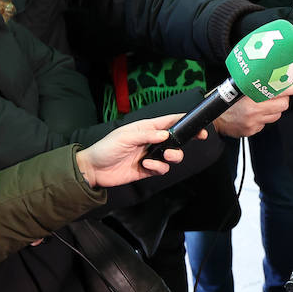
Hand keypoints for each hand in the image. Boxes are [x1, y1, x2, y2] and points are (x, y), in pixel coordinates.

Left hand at [77, 116, 194, 186]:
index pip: (169, 122)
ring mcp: (150, 156)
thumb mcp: (125, 137)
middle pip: (176, 139)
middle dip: (188, 139)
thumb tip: (165, 134)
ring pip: (172, 155)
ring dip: (173, 155)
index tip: (197, 123)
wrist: (94, 170)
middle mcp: (151, 141)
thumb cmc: (106, 148)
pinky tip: (147, 165)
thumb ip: (146, 135)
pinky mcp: (148, 170)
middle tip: (198, 138)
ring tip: (165, 156)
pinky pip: (162, 169)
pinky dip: (158, 168)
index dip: (184, 121)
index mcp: (146, 128)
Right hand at [212, 83, 292, 137]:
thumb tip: (277, 76)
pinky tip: (254, 114)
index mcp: (250, 93)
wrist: (213, 118)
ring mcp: (254, 121)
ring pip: (277, 114)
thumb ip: (257, 82)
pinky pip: (267, 123)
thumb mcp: (240, 85)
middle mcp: (253, 108)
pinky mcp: (252, 130)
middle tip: (275, 94)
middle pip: (283, 104)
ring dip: (274, 109)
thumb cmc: (227, 99)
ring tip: (261, 104)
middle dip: (283, 99)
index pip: (278, 89)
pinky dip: (264, 118)